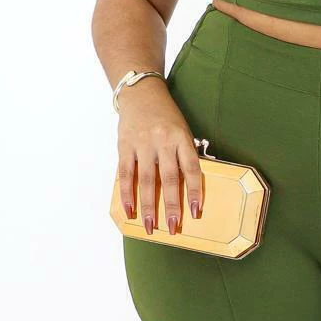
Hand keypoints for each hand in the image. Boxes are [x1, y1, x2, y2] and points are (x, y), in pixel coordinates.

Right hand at [116, 79, 204, 233]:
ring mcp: (142, 143)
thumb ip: (184, 154)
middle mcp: (163, 140)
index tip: (196, 212)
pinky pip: (126, 174)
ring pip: (146, 180)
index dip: (194, 192)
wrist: (141, 92)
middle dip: (171, 206)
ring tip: (150, 226)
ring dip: (148, 206)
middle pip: (168, 178)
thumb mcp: (182, 129)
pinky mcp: (125, 145)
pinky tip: (130, 210)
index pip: (191, 168)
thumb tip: (189, 187)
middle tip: (172, 227)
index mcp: (182, 137)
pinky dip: (127, 194)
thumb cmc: (166, 116)